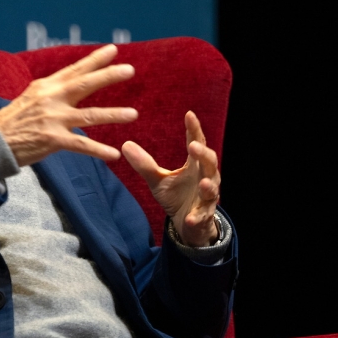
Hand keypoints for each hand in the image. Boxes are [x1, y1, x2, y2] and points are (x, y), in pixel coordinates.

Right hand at [0, 44, 137, 166]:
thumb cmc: (15, 120)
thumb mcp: (32, 96)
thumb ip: (53, 89)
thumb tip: (74, 79)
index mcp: (47, 86)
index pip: (75, 70)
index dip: (95, 60)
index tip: (113, 50)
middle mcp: (51, 99)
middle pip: (84, 84)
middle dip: (107, 76)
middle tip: (129, 69)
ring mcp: (53, 120)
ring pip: (89, 116)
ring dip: (113, 114)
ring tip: (133, 114)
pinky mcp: (52, 140)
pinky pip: (81, 145)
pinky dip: (98, 150)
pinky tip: (113, 154)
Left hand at [121, 111, 220, 246]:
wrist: (188, 223)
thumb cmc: (177, 196)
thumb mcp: (158, 180)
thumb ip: (145, 164)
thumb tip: (125, 144)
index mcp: (194, 165)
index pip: (197, 142)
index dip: (194, 129)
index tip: (189, 114)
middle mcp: (205, 177)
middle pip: (210, 162)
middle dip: (203, 154)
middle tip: (193, 146)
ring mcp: (207, 197)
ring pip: (212, 189)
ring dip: (208, 185)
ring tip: (202, 182)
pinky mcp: (205, 215)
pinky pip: (203, 215)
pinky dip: (197, 216)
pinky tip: (190, 218)